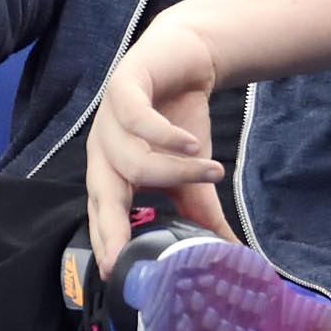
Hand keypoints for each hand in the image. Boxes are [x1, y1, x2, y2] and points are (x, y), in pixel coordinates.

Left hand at [86, 15, 230, 269]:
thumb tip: (229, 251)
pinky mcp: (122, 87)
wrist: (186, 57)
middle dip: (113, 227)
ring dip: (176, 171)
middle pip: (101, 195)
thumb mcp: (192, 171)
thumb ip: (200, 210)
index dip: (106, 243)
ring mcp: (108, 119)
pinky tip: (194, 144)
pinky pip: (138, 120)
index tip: (116, 273)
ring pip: (132, 162)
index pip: (102, 215)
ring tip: (212, 170)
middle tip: (128, 253)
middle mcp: (102, 150)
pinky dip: (167, 137)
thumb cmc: (180, 118)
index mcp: (111, 173)